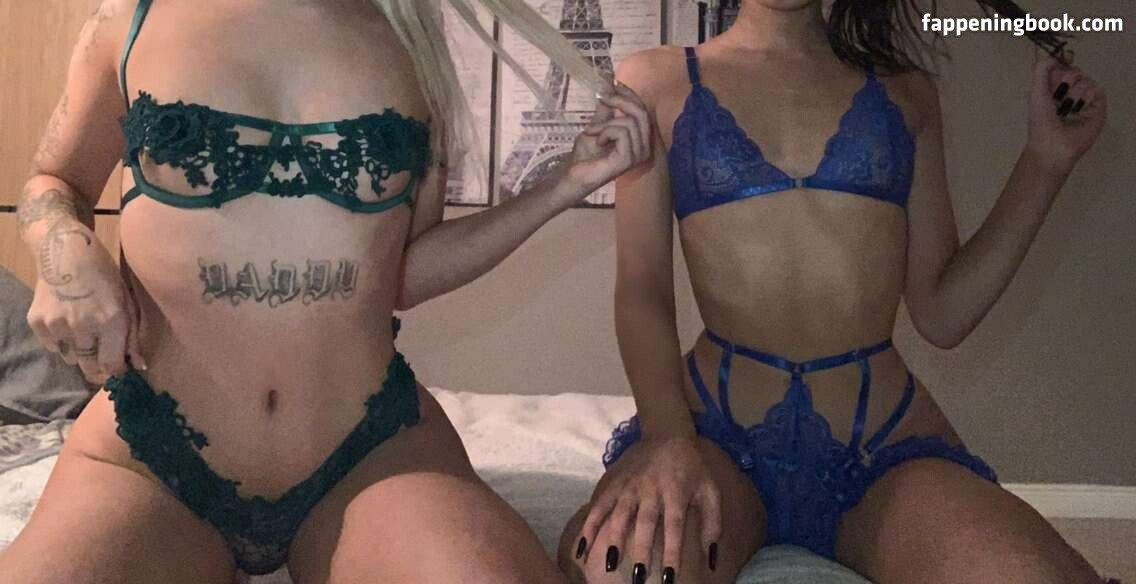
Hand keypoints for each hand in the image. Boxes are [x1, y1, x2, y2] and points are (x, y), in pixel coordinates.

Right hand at [26, 219, 145, 383]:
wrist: (65, 250)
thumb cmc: (104, 275)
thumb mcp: (126, 301)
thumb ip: (132, 336)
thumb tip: (139, 366)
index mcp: (111, 320)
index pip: (111, 365)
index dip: (115, 372)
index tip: (117, 369)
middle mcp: (83, 326)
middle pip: (89, 366)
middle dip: (98, 367)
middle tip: (101, 355)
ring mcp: (57, 324)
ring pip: (71, 358)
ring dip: (80, 352)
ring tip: (84, 330)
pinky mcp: (38, 321)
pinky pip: (52, 347)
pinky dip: (61, 341)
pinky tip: (68, 322)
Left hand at [564, 83, 652, 196]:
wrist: (574, 174)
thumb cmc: (586, 153)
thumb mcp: (598, 124)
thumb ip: (607, 108)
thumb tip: (610, 84)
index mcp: (640, 140)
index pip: (643, 111)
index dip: (630, 95)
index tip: (615, 83)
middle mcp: (644, 148)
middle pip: (641, 113)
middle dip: (620, 101)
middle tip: (602, 98)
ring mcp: (638, 155)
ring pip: (629, 122)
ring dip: (606, 123)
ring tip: (591, 131)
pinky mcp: (629, 159)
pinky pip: (622, 133)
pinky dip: (605, 132)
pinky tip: (597, 142)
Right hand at [574, 435, 721, 579]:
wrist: (666, 434)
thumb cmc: (692, 469)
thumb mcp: (710, 491)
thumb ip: (713, 524)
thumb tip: (713, 560)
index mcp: (677, 491)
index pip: (674, 525)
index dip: (671, 551)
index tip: (669, 577)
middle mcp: (651, 488)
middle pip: (644, 522)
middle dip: (640, 550)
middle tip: (638, 577)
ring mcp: (629, 485)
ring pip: (618, 514)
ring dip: (613, 539)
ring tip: (609, 565)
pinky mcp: (613, 482)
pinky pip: (599, 505)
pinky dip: (589, 526)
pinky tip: (582, 547)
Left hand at [1026, 50, 1106, 172]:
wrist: (1052, 143)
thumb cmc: (1041, 120)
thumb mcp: (1036, 90)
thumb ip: (1042, 69)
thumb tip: (1057, 54)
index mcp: (1053, 89)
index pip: (1063, 67)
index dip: (1064, 62)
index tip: (1064, 59)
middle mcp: (1069, 93)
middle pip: (1075, 71)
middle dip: (1065, 79)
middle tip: (1058, 94)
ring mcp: (1084, 100)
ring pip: (1086, 79)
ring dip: (1074, 91)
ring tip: (1066, 107)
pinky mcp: (1097, 107)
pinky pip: (1097, 90)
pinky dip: (1087, 96)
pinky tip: (1078, 107)